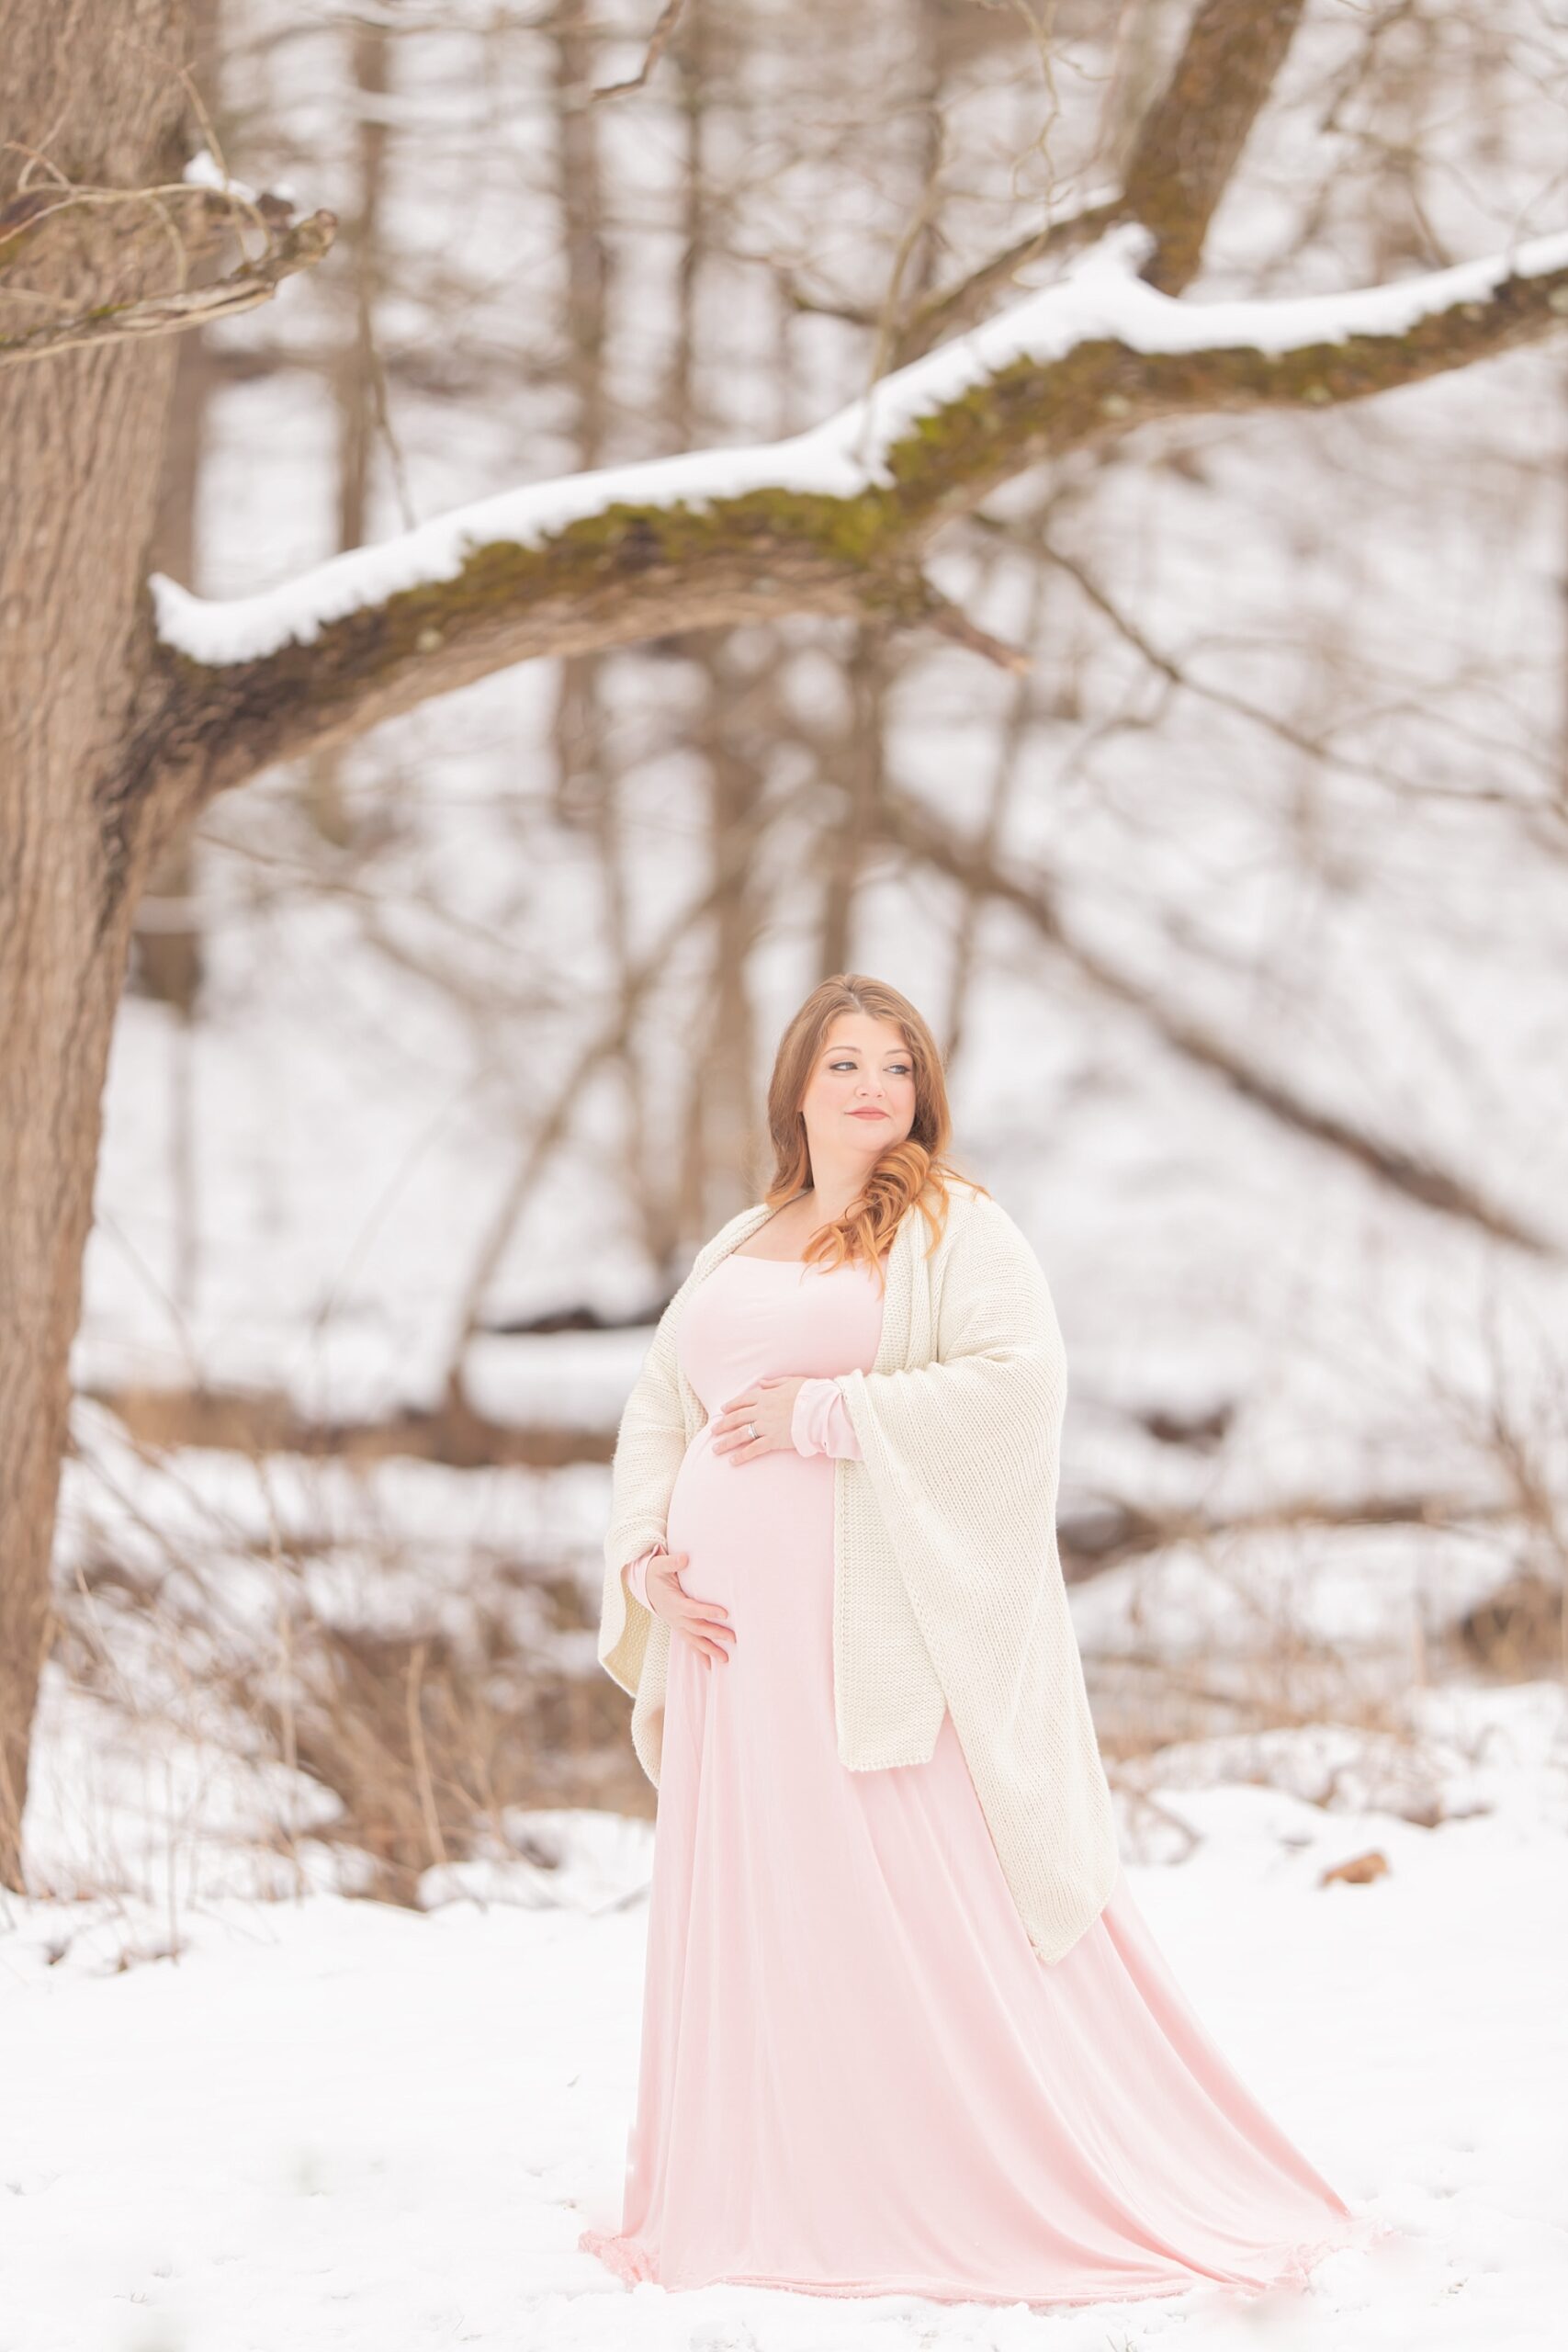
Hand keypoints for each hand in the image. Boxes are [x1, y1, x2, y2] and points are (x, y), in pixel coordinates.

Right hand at [639, 1545, 734, 1667]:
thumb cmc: (655, 1574)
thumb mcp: (660, 1565)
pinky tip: (710, 1666)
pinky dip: (699, 1655)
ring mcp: (677, 1625)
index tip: (725, 1613)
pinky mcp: (679, 1628)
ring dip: (710, 1650)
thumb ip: (672, 1562)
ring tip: (725, 1659)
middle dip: (715, 1634)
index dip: (708, 1611)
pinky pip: (690, 1643)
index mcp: (673, 1602)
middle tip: (733, 1638)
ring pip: (694, 1640)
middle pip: (697, 1628)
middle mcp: (675, 1617)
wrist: (644, 1587)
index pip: (693, 1609)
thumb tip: (685, 1558)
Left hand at [710, 1375, 805, 1462]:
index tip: (723, 1410)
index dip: (731, 1405)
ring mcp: (766, 1426)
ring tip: (716, 1449)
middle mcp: (762, 1410)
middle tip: (713, 1431)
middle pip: (737, 1418)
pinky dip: (742, 1456)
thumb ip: (775, 1383)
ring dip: (726, 1442)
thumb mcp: (793, 1382)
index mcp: (766, 1396)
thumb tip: (761, 1383)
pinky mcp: (773, 1440)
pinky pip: (754, 1449)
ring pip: (741, 1434)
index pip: (743, 1400)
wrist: (821, 1410)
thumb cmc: (810, 1394)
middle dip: (723, 1425)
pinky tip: (732, 1461)